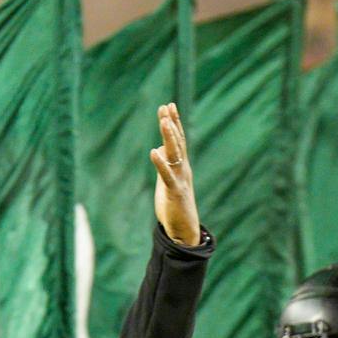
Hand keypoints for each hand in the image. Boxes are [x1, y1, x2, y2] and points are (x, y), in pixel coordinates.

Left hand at [151, 103, 200, 247]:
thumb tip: (158, 149)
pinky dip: (160, 164)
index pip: (178, 140)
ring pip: (175, 155)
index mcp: (181, 166)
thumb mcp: (167, 181)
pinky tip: (154, 152)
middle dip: (171, 124)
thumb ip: (164, 165)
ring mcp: (180, 180)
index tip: (168, 105)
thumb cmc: (175, 206)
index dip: (174, 122)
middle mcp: (183, 170)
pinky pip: (167, 176)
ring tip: (164, 121)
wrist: (184, 231)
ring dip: (169, 137)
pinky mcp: (174, 193)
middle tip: (165, 107)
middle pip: (177, 142)